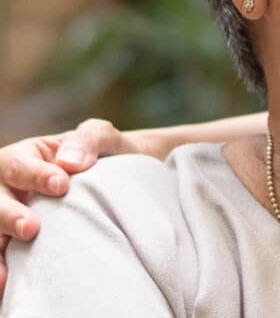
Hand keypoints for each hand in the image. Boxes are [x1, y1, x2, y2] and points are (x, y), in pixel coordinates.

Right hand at [0, 118, 146, 292]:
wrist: (123, 181)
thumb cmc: (107, 155)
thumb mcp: (103, 137)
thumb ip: (88, 139)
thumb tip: (71, 163)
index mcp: (26, 157)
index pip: (18, 165)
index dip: (35, 175)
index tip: (62, 185)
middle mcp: (11, 188)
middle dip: (7, 215)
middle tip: (31, 229)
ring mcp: (13, 215)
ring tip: (6, 276)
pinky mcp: (18, 243)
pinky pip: (4, 254)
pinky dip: (4, 268)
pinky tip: (8, 286)